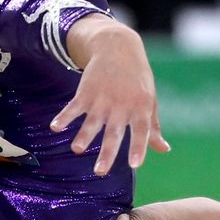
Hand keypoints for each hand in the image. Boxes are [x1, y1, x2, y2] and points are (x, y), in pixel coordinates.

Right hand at [49, 24, 170, 175]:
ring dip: (84, 136)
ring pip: (92, 122)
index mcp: (140, 109)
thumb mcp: (149, 100)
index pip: (141, 131)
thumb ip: (153, 127)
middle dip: (107, 153)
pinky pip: (74, 107)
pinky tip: (55, 127)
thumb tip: (164, 150)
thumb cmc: (137, 79)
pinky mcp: (86, 92)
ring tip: (77, 150)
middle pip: (114, 133)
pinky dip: (64, 116)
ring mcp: (102, 99)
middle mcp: (121, 106)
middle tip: (100, 171)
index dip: (139, 147)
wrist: (118, 47)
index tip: (135, 164)